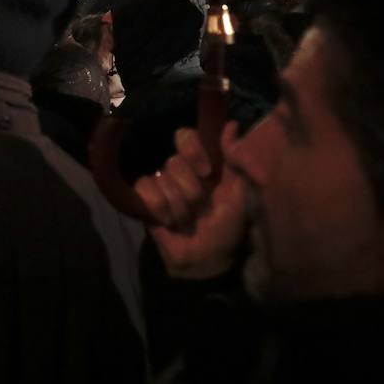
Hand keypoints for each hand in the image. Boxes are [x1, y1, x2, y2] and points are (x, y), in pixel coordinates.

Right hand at [135, 124, 249, 279]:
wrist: (209, 259)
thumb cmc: (228, 226)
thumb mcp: (239, 192)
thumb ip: (235, 159)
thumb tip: (232, 124)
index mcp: (202, 163)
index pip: (185, 136)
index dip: (193, 151)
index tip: (207, 172)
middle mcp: (179, 170)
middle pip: (174, 161)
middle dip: (191, 191)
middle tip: (201, 209)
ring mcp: (160, 184)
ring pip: (161, 178)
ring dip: (179, 206)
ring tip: (187, 221)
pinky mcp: (143, 200)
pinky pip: (144, 188)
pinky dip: (160, 207)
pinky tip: (169, 222)